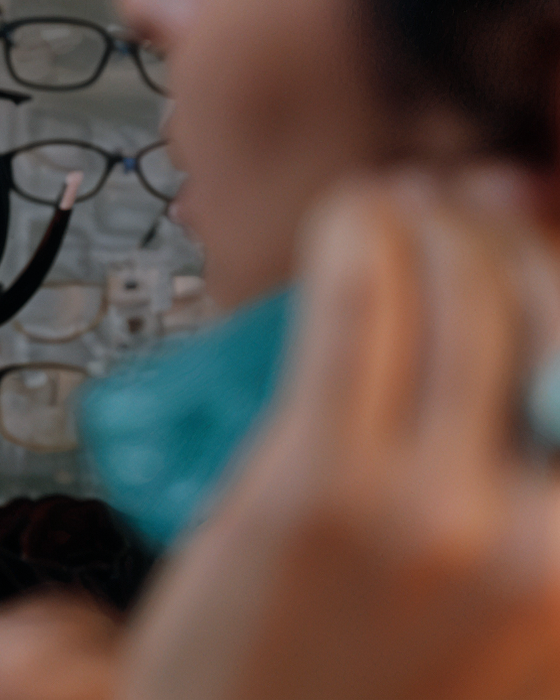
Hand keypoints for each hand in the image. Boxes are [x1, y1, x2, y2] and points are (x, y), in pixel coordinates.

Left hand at [122, 169, 559, 699]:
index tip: (540, 233)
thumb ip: (532, 528)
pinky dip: (362, 239)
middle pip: (557, 320)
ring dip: (434, 222)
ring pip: (461, 300)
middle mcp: (548, 549)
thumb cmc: (362, 698)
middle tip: (463, 206)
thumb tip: (533, 377)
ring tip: (402, 204)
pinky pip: (357, 314)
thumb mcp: (502, 635)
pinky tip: (354, 215)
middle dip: (511, 235)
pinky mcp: (318, 489)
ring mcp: (435, 517)